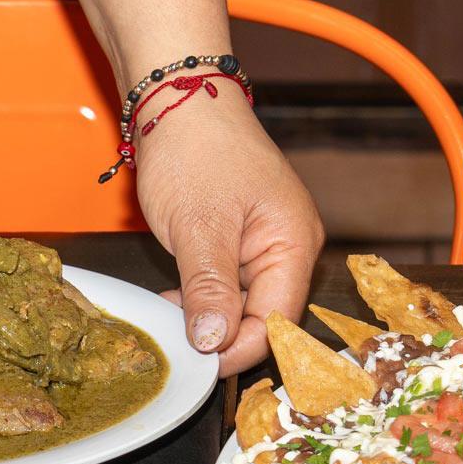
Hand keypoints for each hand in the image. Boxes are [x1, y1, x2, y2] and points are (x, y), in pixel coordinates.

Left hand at [133, 101, 322, 376]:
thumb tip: (215, 342)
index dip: (238, 349)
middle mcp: (287, 248)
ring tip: (167, 317)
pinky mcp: (236, 240)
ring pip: (240, 304)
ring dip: (206, 317)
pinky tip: (172, 298)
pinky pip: (225, 285)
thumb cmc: (194, 150)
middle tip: (175, 342)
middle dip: (220, 336)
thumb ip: (210, 288)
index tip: (197, 364)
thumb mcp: (199, 227)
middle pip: (263, 318)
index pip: (277, 322)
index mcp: (294, 245)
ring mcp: (262, 244)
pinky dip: (200, 297)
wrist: (176, 99)